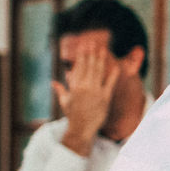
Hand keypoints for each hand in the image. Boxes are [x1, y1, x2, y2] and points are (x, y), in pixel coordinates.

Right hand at [54, 39, 117, 155]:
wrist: (82, 128)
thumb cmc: (73, 116)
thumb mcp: (65, 102)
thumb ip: (61, 90)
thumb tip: (53, 83)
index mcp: (74, 86)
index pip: (78, 67)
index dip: (81, 55)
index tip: (83, 46)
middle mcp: (84, 87)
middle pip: (88, 66)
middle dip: (91, 53)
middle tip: (93, 41)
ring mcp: (95, 92)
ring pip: (98, 71)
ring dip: (100, 59)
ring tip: (103, 49)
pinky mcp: (105, 98)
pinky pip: (110, 83)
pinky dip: (113, 74)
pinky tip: (116, 65)